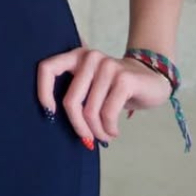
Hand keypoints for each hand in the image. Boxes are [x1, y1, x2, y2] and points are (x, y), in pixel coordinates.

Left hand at [37, 47, 171, 145]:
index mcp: (76, 56)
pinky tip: (114, 132)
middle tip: (87, 139)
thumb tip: (53, 120)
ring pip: (90, 111)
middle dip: (78, 126)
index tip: (49, 113)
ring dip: (97, 131)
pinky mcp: (124, 79)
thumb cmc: (114, 88)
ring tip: (104, 136)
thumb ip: (75, 94)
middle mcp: (90, 58)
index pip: (47, 68)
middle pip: (70, 101)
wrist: (152, 78)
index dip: (43, 92)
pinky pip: (108, 113)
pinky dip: (109, 129)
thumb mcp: (91, 86)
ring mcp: (107, 66)